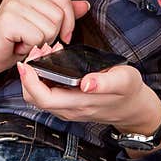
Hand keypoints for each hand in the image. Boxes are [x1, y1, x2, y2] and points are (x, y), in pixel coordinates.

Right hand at [0, 0, 89, 76]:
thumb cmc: (12, 42)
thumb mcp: (42, 25)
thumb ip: (63, 13)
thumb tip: (85, 5)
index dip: (68, 22)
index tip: (60, 37)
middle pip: (59, 14)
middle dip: (51, 35)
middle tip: (30, 39)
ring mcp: (12, 3)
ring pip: (50, 28)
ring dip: (39, 43)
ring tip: (22, 42)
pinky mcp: (8, 19)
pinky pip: (38, 38)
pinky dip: (30, 48)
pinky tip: (16, 46)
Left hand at [16, 44, 160, 133]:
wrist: (134, 108)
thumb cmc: (129, 92)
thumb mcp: (124, 81)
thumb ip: (105, 82)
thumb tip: (86, 83)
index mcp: (80, 103)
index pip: (44, 98)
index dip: (30, 81)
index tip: (27, 62)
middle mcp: (69, 110)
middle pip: (34, 98)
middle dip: (28, 75)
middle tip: (37, 51)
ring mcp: (67, 109)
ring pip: (38, 97)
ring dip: (34, 75)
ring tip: (44, 53)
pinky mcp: (67, 105)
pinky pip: (46, 94)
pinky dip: (42, 78)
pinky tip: (51, 61)